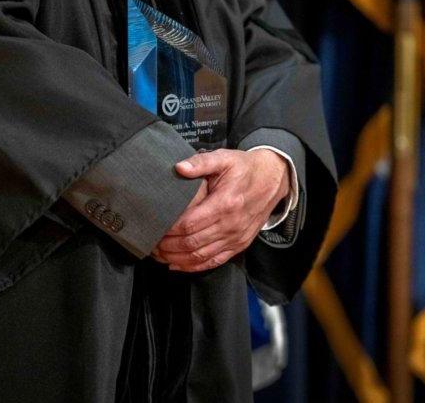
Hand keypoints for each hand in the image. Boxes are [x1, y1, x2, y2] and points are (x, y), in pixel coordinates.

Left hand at [154, 149, 289, 271]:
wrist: (274, 178)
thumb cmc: (245, 168)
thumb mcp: (224, 158)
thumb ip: (200, 162)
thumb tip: (179, 168)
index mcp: (226, 203)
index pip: (189, 224)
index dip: (168, 230)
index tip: (153, 228)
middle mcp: (231, 224)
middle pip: (192, 243)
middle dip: (168, 247)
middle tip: (150, 244)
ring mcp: (237, 237)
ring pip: (201, 256)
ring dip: (177, 259)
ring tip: (159, 255)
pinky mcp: (240, 244)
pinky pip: (214, 261)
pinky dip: (194, 266)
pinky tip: (177, 264)